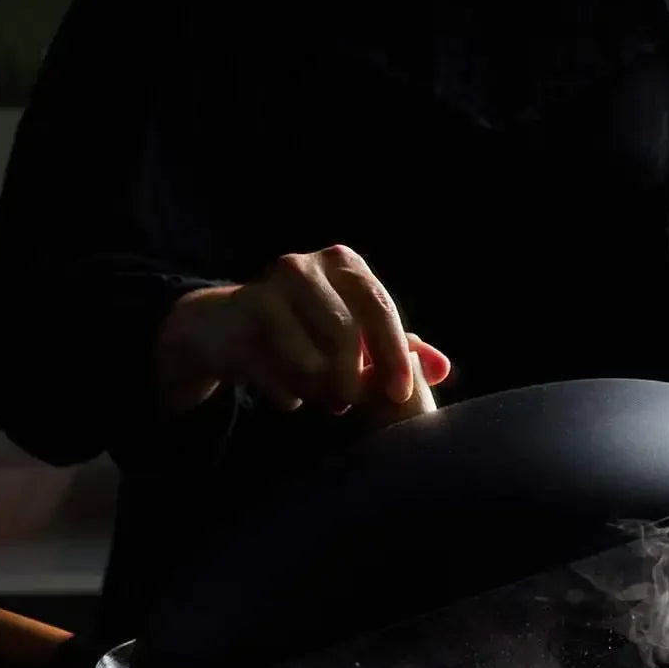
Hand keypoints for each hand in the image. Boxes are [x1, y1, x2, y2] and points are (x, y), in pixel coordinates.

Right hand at [155, 245, 450, 413]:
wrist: (226, 329)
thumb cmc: (303, 334)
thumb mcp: (356, 339)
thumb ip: (399, 352)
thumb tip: (442, 368)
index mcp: (345, 264)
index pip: (380, 309)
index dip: (393, 357)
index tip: (399, 396)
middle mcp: (307, 265)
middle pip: (345, 333)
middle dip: (352, 379)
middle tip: (349, 404)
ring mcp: (269, 285)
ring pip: (310, 359)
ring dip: (320, 392)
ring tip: (321, 399)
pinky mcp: (240, 315)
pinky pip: (274, 372)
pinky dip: (288, 396)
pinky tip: (290, 399)